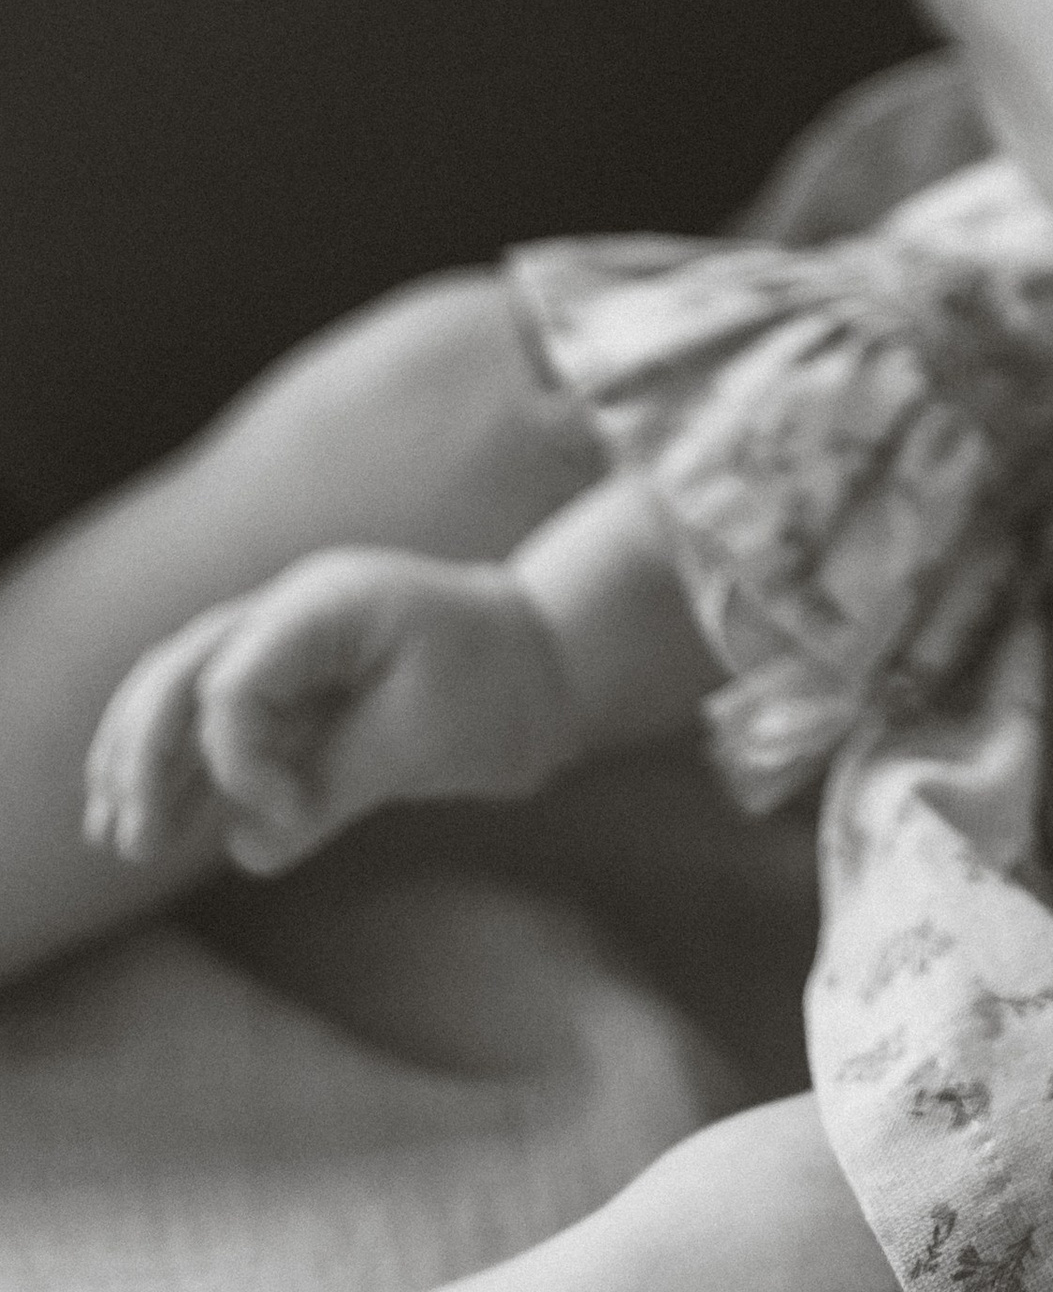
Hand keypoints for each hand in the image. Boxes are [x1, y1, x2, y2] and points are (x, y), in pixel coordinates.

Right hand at [84, 548, 582, 880]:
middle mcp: (291, 614)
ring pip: (179, 688)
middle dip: (144, 754)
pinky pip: (208, 716)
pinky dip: (177, 763)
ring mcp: (283, 644)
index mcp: (328, 605)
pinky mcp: (286, 684)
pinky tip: (150, 818)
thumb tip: (248, 848)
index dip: (240, 759)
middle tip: (131, 840)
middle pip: (181, 668)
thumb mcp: (423, 741)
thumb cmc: (492, 689)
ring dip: (142, 760)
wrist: (535, 664)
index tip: (290, 813)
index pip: (235, 679)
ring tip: (117, 837)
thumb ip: (333, 788)